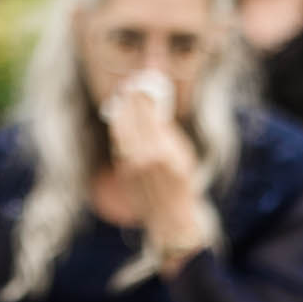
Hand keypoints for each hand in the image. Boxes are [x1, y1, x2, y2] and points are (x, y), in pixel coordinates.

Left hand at [105, 86, 204, 259]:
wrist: (172, 218)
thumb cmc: (183, 183)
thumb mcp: (183, 156)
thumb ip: (166, 132)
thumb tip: (152, 105)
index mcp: (166, 152)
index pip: (149, 116)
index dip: (143, 97)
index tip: (141, 83)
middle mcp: (147, 159)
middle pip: (132, 119)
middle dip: (130, 100)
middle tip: (130, 85)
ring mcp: (132, 166)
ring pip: (121, 130)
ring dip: (121, 111)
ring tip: (124, 96)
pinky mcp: (123, 171)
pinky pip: (119, 142)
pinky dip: (119, 127)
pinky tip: (120, 117)